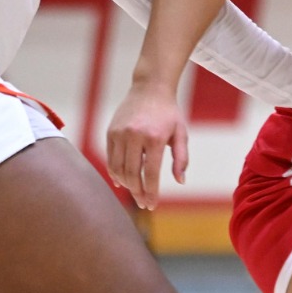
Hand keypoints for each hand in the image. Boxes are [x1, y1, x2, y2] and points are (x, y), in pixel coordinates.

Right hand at [105, 83, 186, 209]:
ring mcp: (120, 133)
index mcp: (154, 138)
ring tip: (134, 192)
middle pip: (132, 174)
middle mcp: (134, 135)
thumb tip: (180, 181)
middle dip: (137, 192)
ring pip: (118, 168)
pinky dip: (114, 172)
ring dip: (125, 184)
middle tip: (142, 203)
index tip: (151, 205)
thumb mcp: (181, 133)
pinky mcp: (110, 131)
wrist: (150, 87)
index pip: (150, 173)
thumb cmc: (168, 112)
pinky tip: (121, 181)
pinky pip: (110, 158)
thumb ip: (181, 158)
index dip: (150, 192)